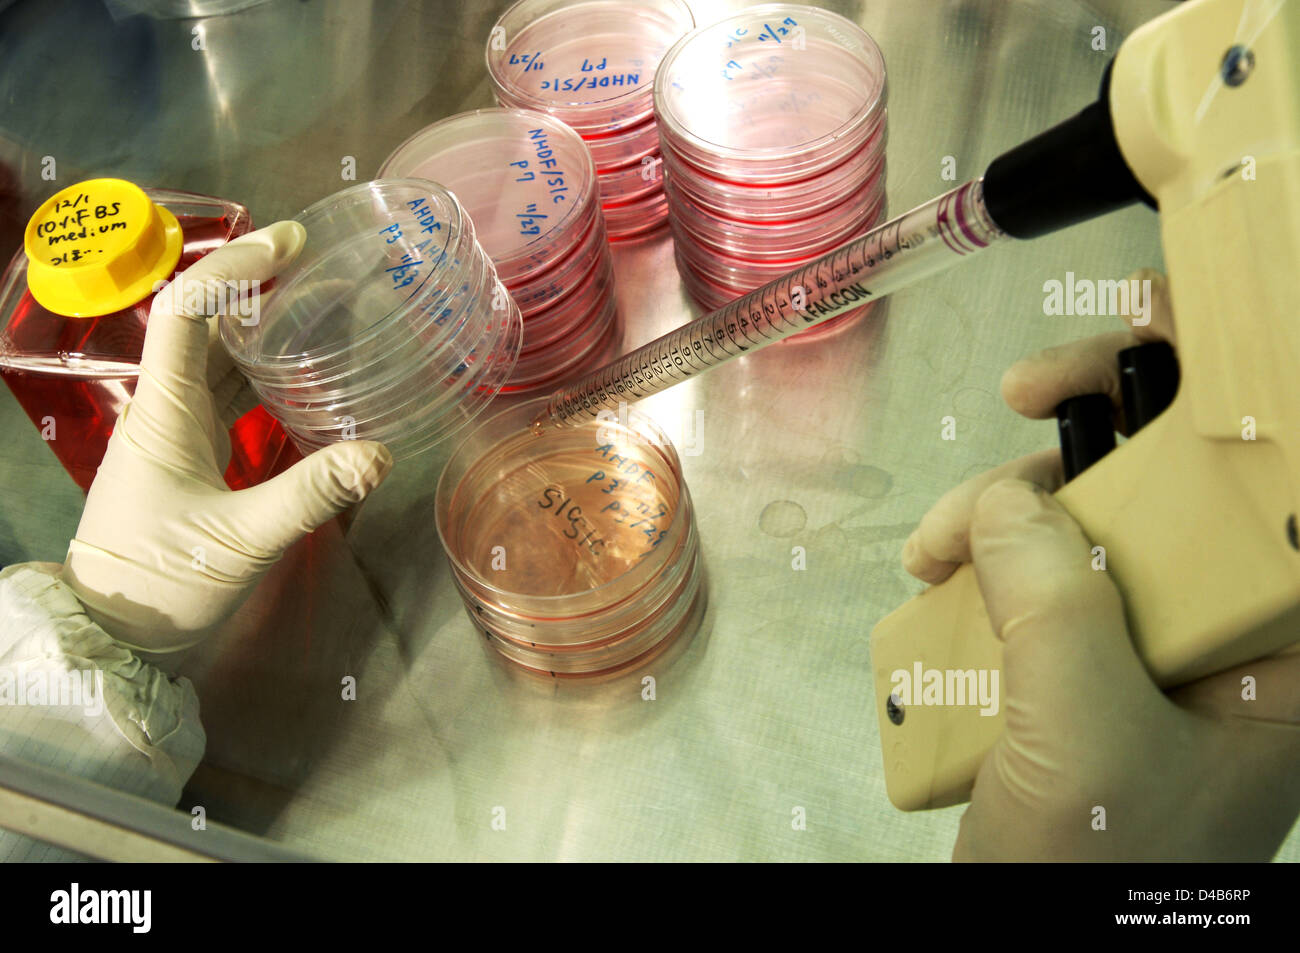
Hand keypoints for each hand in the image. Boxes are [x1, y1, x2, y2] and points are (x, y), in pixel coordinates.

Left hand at [60, 222, 392, 658]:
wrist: (116, 633)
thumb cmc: (161, 582)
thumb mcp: (241, 541)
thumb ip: (310, 495)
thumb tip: (380, 454)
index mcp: (164, 411)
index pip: (189, 312)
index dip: (234, 268)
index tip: (287, 243)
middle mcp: (166, 407)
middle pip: (207, 322)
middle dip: (258, 283)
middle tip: (323, 262)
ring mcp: (177, 430)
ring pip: (219, 357)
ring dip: (264, 324)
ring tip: (325, 301)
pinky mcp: (191, 455)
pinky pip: (229, 393)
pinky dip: (266, 370)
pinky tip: (306, 368)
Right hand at [901, 270, 1299, 860]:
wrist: (1028, 950)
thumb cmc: (1096, 870)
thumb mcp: (1082, 726)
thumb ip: (1054, 593)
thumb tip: (1005, 501)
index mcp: (1290, 641)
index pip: (1279, 480)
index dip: (1227, 377)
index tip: (1150, 325)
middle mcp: (1239, 627)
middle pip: (1185, 469)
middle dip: (1091, 426)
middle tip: (1024, 400)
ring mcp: (1162, 643)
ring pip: (1098, 513)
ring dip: (1004, 508)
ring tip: (932, 557)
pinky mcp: (1095, 658)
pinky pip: (1045, 567)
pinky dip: (986, 554)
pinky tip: (938, 578)